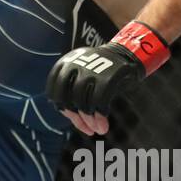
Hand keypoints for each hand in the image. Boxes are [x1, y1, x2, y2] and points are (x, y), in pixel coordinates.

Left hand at [47, 22, 170, 132]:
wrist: (126, 51)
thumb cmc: (103, 68)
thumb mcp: (81, 74)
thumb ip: (74, 93)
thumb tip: (76, 120)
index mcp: (64, 64)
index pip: (54, 92)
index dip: (63, 110)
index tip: (76, 120)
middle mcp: (74, 66)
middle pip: (66, 99)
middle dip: (76, 117)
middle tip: (88, 129)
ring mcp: (91, 71)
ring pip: (82, 102)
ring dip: (91, 119)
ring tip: (99, 128)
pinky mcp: (107, 77)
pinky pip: (99, 102)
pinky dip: (101, 114)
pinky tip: (104, 118)